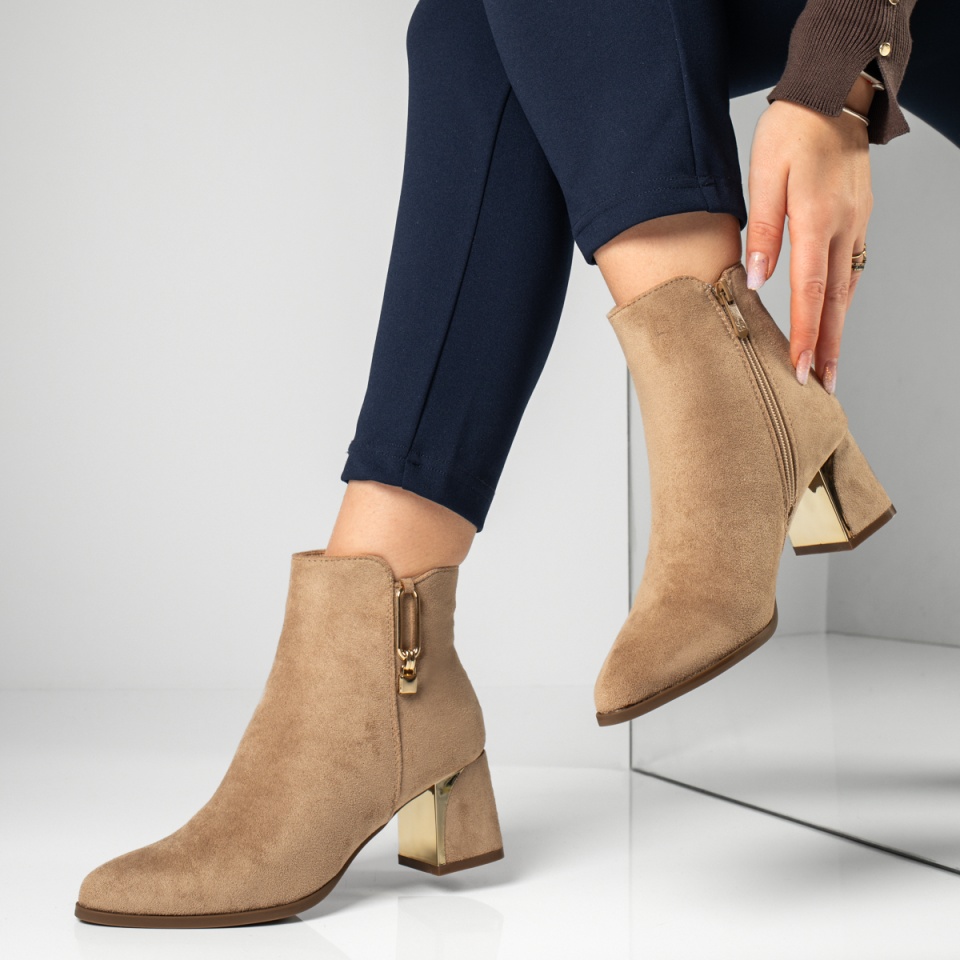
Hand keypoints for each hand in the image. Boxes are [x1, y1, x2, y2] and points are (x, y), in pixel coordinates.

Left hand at [745, 96, 872, 393]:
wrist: (831, 94)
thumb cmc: (790, 132)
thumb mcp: (764, 176)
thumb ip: (762, 231)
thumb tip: (759, 280)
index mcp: (817, 221)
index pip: (809, 293)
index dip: (805, 335)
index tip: (800, 370)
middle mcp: (843, 228)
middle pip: (836, 301)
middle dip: (829, 348)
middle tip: (824, 387)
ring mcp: (856, 224)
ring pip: (847, 289)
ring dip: (838, 330)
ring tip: (829, 365)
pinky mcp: (857, 219)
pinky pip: (851, 270)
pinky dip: (843, 301)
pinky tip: (835, 317)